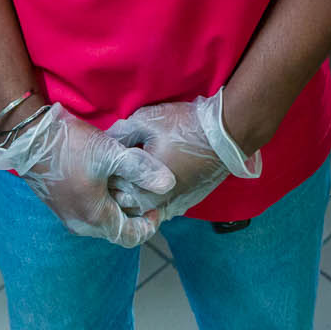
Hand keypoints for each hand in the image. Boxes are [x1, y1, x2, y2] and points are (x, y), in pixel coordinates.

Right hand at [0, 101, 174, 247]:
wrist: (30, 136)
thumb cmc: (70, 146)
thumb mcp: (110, 153)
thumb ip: (141, 169)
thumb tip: (169, 184)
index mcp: (93, 217)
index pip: (130, 236)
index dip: (149, 225)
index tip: (156, 204)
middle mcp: (79, 223)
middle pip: (116, 229)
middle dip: (133, 213)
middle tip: (143, 190)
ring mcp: (66, 214)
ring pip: (101, 219)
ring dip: (116, 204)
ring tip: (126, 181)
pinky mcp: (59, 203)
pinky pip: (88, 210)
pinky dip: (102, 200)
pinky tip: (106, 177)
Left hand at [107, 88, 261, 218]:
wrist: (225, 135)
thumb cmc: (183, 127)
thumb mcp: (144, 121)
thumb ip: (120, 134)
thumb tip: (105, 141)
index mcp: (141, 190)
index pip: (111, 190)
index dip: (106, 173)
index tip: (106, 159)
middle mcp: (156, 205)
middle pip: (127, 203)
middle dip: (120, 186)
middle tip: (120, 165)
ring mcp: (173, 206)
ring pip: (145, 208)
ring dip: (138, 193)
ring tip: (138, 172)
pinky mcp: (186, 203)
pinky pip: (163, 206)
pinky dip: (155, 196)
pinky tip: (156, 180)